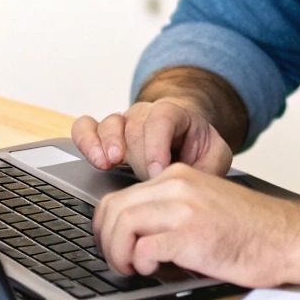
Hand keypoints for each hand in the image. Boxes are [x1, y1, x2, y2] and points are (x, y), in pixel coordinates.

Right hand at [69, 99, 233, 178]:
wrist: (184, 143)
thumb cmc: (197, 151)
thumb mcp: (214, 157)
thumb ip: (208, 167)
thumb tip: (194, 185)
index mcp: (174, 114)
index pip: (162, 118)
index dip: (157, 144)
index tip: (158, 172)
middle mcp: (144, 115)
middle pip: (135, 126)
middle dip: (139, 157)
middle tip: (146, 181)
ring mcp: (122, 123)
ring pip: (109, 124)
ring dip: (107, 144)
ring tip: (110, 163)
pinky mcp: (102, 136)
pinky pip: (85, 128)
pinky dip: (86, 142)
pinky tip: (95, 160)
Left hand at [92, 164, 299, 287]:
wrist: (288, 239)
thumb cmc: (251, 231)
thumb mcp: (204, 206)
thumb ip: (170, 211)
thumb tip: (134, 238)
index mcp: (178, 177)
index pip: (119, 197)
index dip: (107, 227)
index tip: (112, 246)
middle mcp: (177, 186)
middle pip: (114, 210)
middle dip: (107, 242)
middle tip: (119, 263)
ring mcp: (184, 209)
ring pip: (122, 226)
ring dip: (119, 254)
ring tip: (132, 269)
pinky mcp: (191, 235)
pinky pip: (144, 249)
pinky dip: (141, 264)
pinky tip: (153, 271)